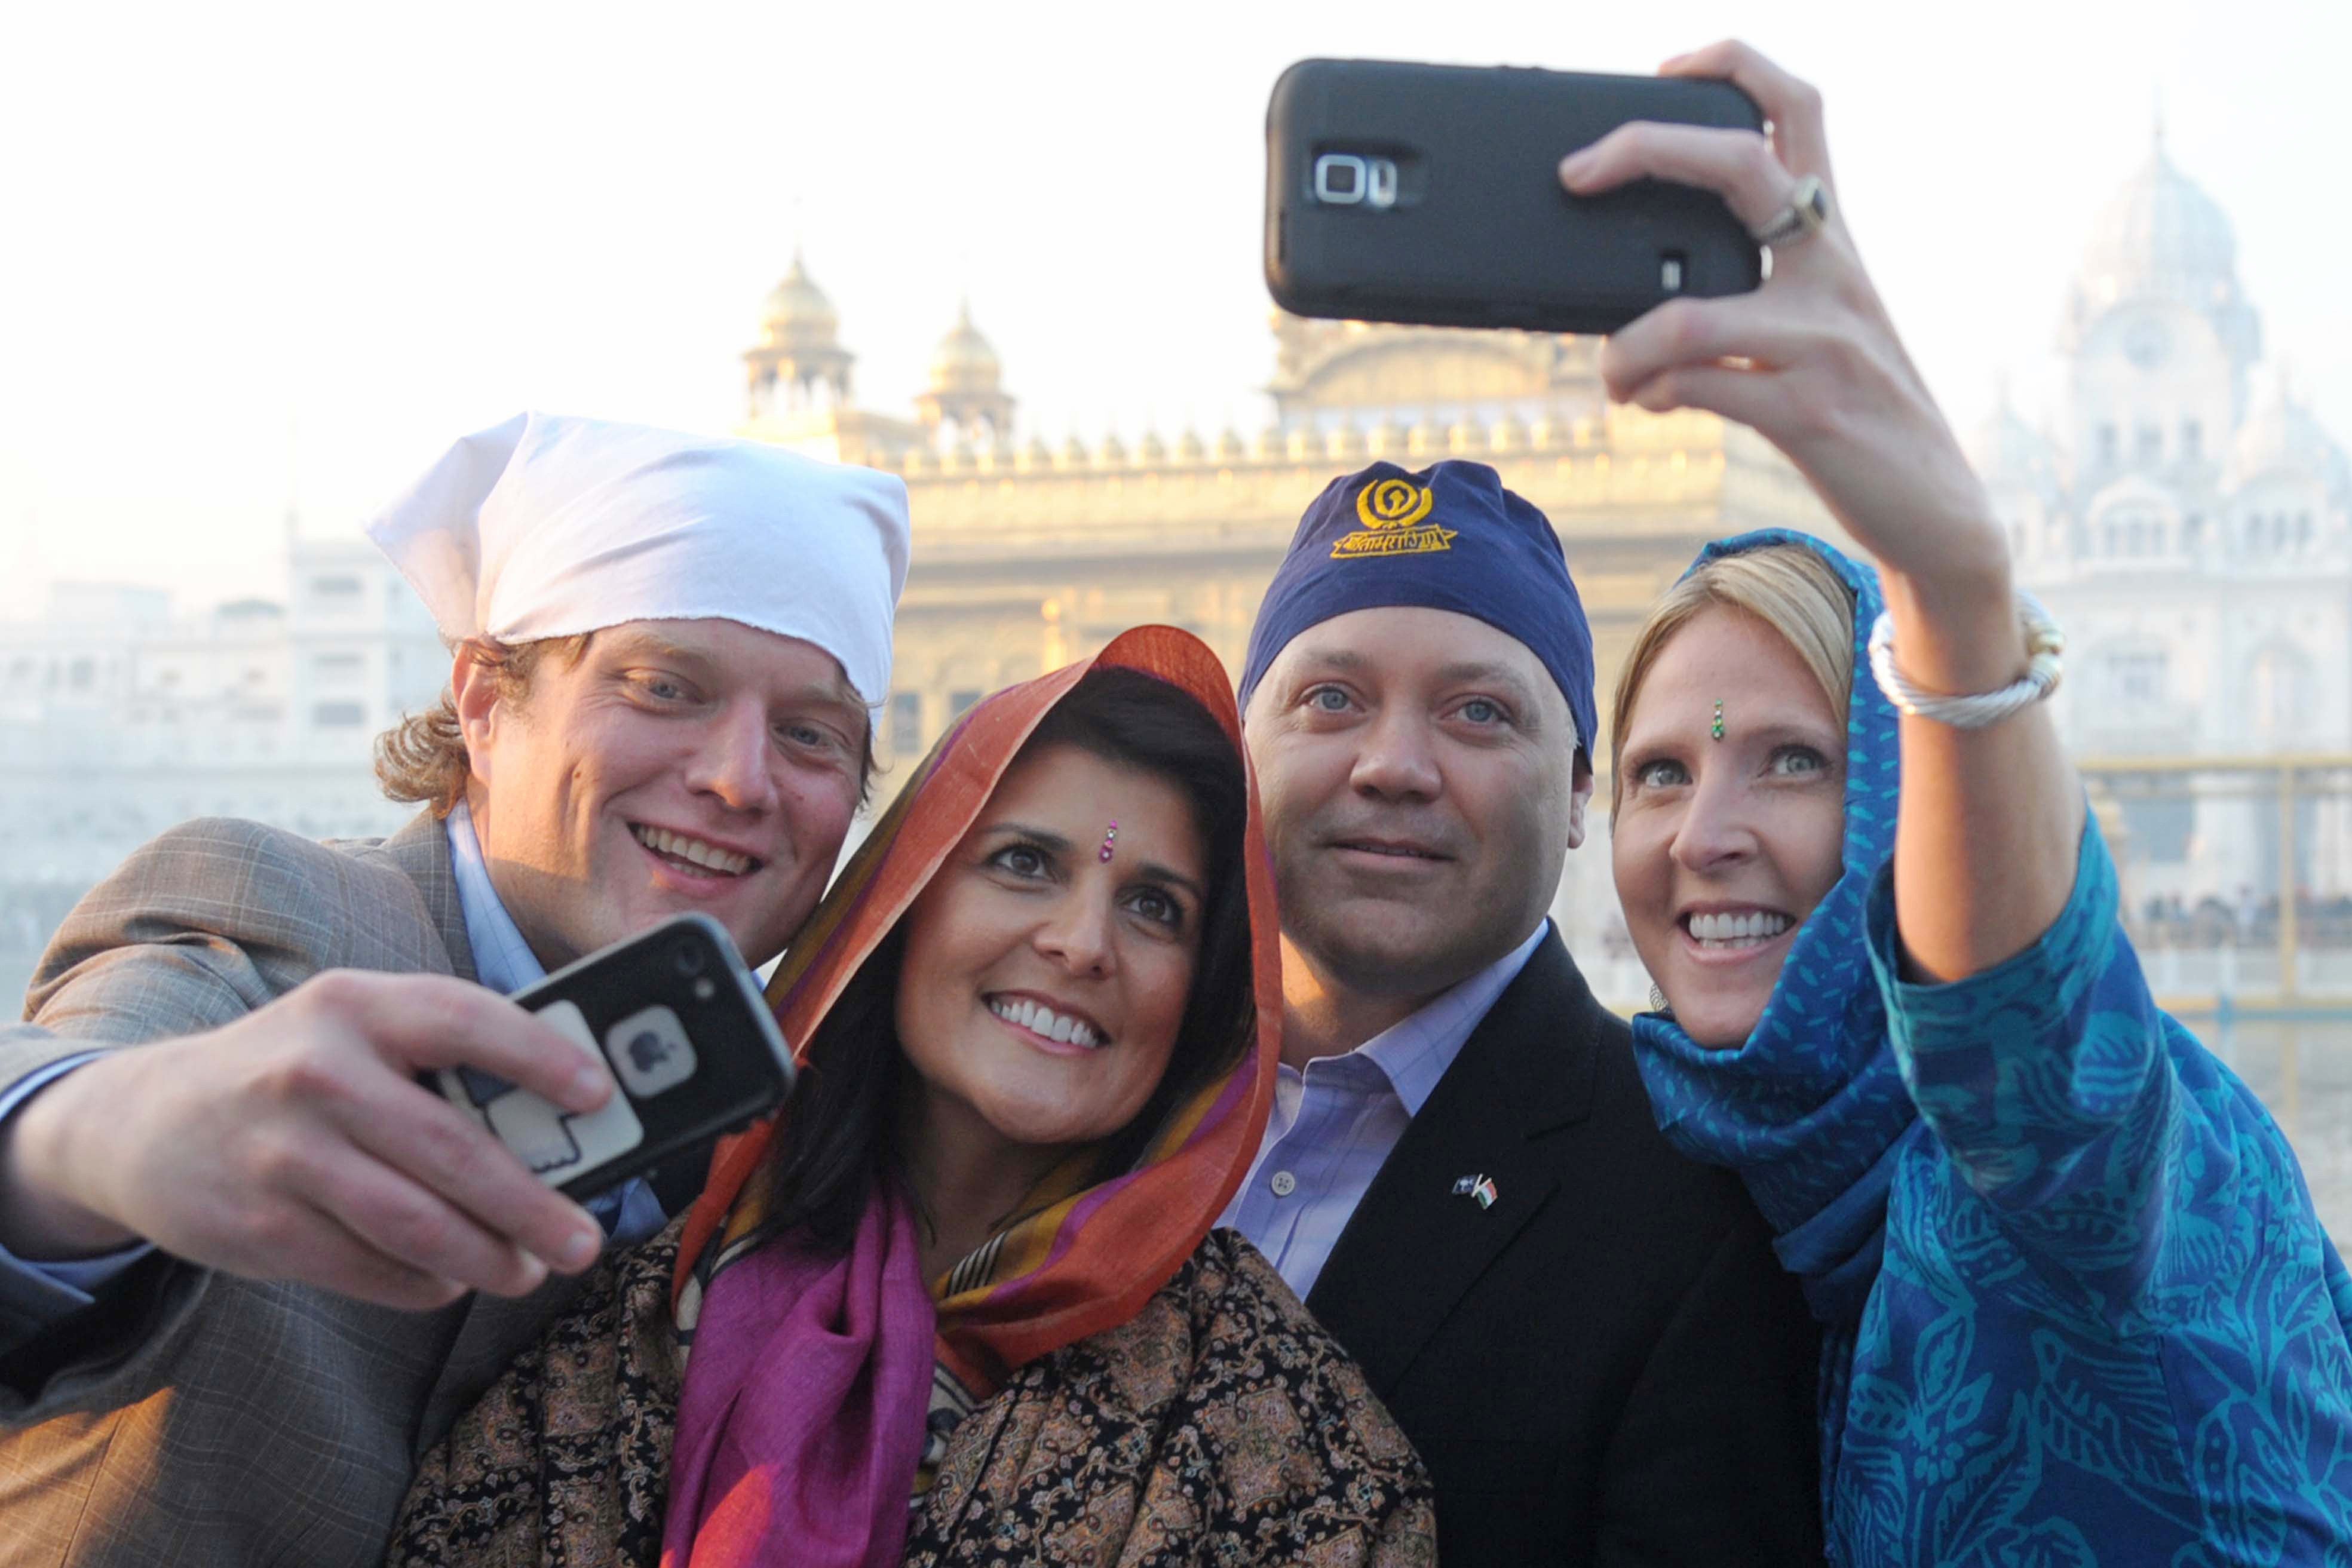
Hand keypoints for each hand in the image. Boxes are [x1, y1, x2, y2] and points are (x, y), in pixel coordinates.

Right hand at [0, 971, 611, 1310]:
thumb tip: (565, 1114)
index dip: (540, 1057)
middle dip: (530, 1205)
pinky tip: (451, 1278)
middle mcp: (317, 1072)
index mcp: (357, 1005)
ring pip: (413, 1224)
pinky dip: (424, 1282)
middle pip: (451, 1150)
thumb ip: (442, 1053)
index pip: (467, 1021)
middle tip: (584, 1241)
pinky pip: (369, 1268)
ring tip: (529, 1271)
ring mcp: (283, 1153)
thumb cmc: (295, 1070)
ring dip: (487, 1258)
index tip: (599, 1095)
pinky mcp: (259, 1225)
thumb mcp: (354, 1029)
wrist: (143, 1122)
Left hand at [1558, 40, 2009, 614]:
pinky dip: (1653, 391)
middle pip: (1741, 166)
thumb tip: (1646, 286)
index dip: (1735, 66)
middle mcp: (1833, 272)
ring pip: (1692, 309)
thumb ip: (1755, 289)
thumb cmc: (1860, 411)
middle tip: (1577, 175)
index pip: (1799, 110)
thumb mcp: (1822, 327)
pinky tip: (1647, 401)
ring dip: (1625, 342)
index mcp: (1835, 238)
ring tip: (1611, 369)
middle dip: (1644, 150)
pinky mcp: (1808, 413)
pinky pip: (1700, 387)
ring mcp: (1822, 342)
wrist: (1938, 507)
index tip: (1668, 66)